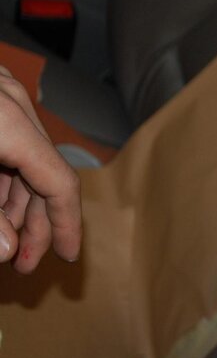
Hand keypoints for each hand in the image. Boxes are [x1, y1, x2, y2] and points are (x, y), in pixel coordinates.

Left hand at [0, 66, 80, 271]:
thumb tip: (7, 251)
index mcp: (10, 124)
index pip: (60, 183)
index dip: (66, 225)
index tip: (68, 257)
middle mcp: (14, 105)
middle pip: (44, 173)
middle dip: (35, 222)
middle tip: (22, 263)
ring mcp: (0, 94)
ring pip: (24, 159)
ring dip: (15, 202)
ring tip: (3, 239)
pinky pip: (7, 142)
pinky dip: (1, 177)